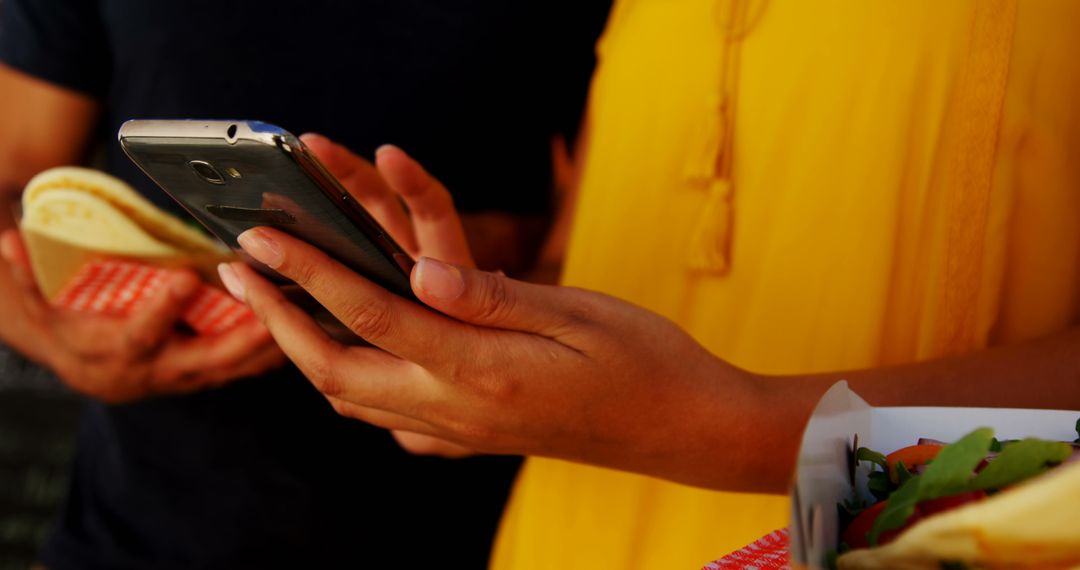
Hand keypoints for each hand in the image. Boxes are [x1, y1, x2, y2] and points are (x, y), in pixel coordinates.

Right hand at [0, 230, 285, 403]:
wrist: (72, 357)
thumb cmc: (58, 317)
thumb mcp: (33, 297)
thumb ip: (22, 272)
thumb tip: (3, 238)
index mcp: (109, 353)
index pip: (135, 336)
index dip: (157, 311)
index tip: (183, 279)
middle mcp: (148, 373)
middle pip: (201, 361)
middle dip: (239, 338)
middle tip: (273, 309)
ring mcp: (178, 378)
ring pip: (229, 369)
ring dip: (265, 348)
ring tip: (301, 317)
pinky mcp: (201, 375)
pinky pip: (241, 369)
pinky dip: (269, 354)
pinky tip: (303, 332)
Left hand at [220, 147, 776, 488]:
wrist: (685, 430)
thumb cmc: (645, 361)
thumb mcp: (576, 313)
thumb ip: (490, 296)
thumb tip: (418, 272)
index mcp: (484, 371)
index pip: (373, 315)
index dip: (308, 274)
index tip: (260, 242)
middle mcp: (460, 411)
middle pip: (338, 371)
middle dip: (279, 321)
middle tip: (240, 272)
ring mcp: (464, 433)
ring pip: (356, 400)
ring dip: (309, 351)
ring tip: (280, 306)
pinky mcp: (475, 439)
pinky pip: (391, 418)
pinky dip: (355, 383)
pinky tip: (359, 355)